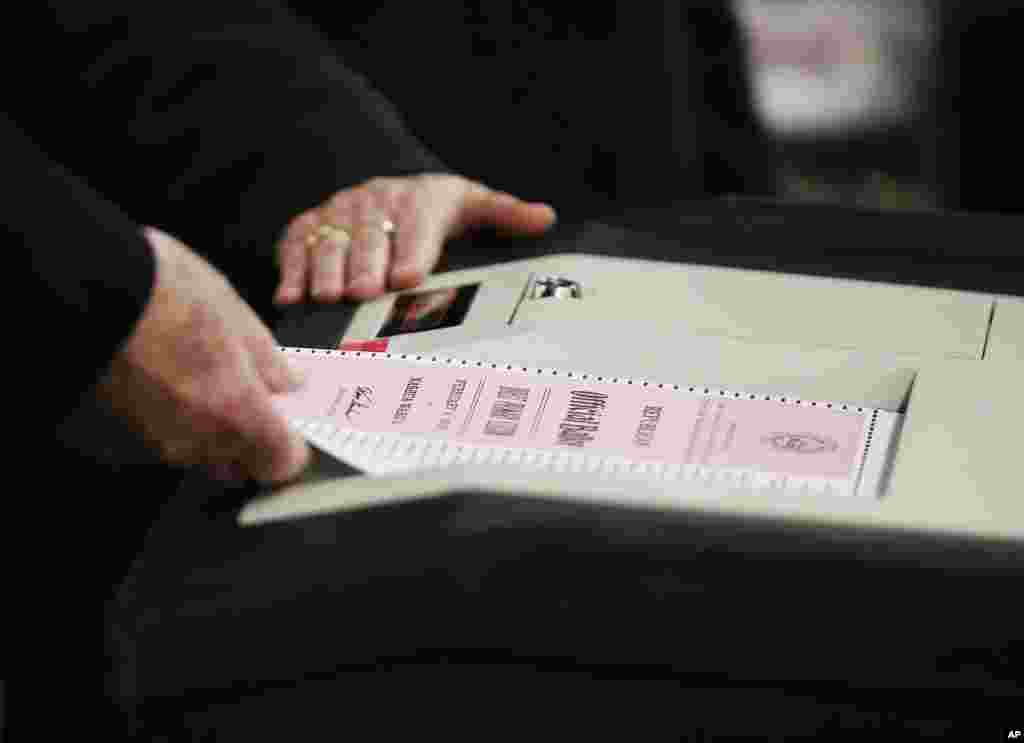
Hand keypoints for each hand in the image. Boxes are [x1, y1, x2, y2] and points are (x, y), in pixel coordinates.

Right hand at [96, 228, 310, 482]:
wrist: (90, 288)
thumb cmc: (167, 293)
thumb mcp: (237, 315)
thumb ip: (271, 362)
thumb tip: (291, 384)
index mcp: (236, 412)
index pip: (282, 463)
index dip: (292, 445)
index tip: (293, 422)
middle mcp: (198, 440)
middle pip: (242, 464)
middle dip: (254, 439)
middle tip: (254, 395)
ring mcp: (158, 440)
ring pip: (203, 454)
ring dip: (215, 429)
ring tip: (209, 376)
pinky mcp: (126, 430)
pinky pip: (169, 438)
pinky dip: (179, 419)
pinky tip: (175, 377)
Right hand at [273, 173, 556, 303]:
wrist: (391, 192)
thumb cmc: (438, 212)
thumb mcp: (473, 207)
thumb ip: (505, 215)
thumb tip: (546, 217)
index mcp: (420, 198)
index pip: (417, 224)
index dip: (411, 251)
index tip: (407, 279)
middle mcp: (375, 200)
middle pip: (370, 234)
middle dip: (366, 264)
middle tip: (364, 293)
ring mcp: (338, 213)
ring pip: (329, 240)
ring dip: (326, 268)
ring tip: (327, 296)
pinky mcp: (307, 225)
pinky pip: (294, 245)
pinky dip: (290, 270)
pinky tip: (290, 297)